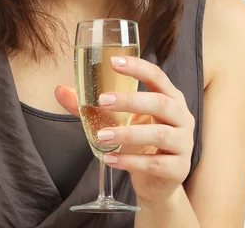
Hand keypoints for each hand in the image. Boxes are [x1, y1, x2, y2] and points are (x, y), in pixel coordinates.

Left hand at [55, 56, 195, 207]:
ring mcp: (183, 143)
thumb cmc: (141, 141)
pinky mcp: (178, 168)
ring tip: (101, 136)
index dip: (137, 67)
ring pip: (159, 134)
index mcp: (170, 97)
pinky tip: (109, 158)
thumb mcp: (122, 120)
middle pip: (161, 102)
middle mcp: (181, 116)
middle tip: (102, 101)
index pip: (157, 76)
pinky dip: (129, 161)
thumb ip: (94, 106)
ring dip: (127, 133)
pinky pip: (153, 163)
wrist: (159, 182)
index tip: (113, 62)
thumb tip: (60, 90)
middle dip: (131, 100)